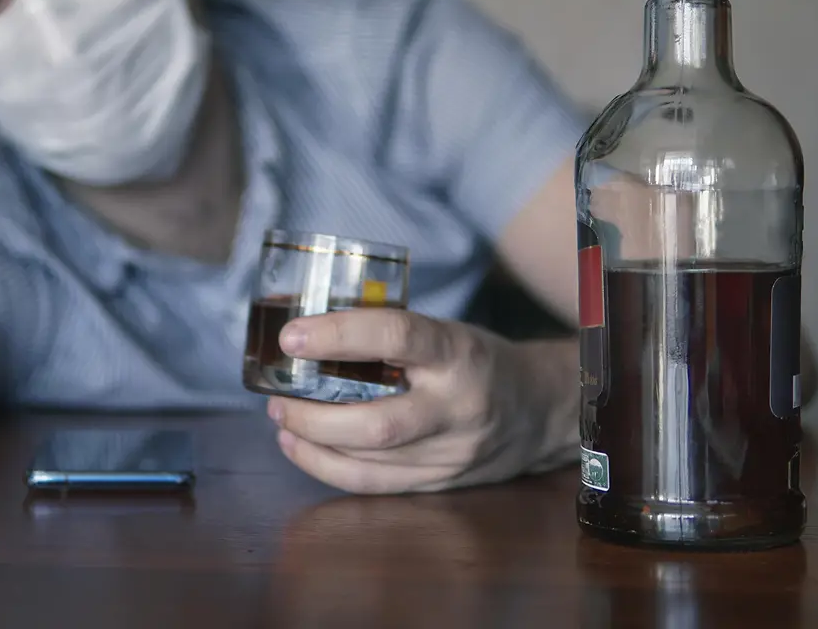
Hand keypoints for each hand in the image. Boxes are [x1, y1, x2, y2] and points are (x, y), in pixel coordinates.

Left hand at [268, 311, 578, 493]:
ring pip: (370, 462)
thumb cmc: (478, 360)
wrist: (541, 411)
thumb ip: (392, 337)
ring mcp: (451, 453)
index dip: (339, 334)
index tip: (292, 337)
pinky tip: (300, 447)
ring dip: (312, 442)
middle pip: (377, 424)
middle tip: (276, 397)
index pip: (397, 335)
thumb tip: (310, 333)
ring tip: (281, 418)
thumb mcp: (447, 332)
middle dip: (313, 415)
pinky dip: (327, 467)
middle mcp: (458, 407)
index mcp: (458, 353)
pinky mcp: (441, 483)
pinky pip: (375, 485)